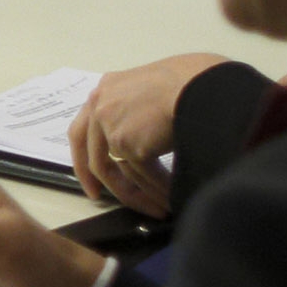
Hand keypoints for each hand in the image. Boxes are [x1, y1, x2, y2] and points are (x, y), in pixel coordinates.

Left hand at [69, 54, 230, 215]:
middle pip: (95, 157)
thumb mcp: (151, 88)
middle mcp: (101, 106)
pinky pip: (143, 176)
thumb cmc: (192, 79)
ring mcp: (112, 126)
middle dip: (104, 184)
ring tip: (159, 206)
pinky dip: (158, 191)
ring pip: (121, 172)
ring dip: (141, 194)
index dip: (84, 159)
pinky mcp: (129, 145)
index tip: (91, 181)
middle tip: (107, 202)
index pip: (82, 130)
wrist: (203, 82)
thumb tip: (143, 139)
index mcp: (106, 89)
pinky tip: (170, 200)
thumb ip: (136, 110)